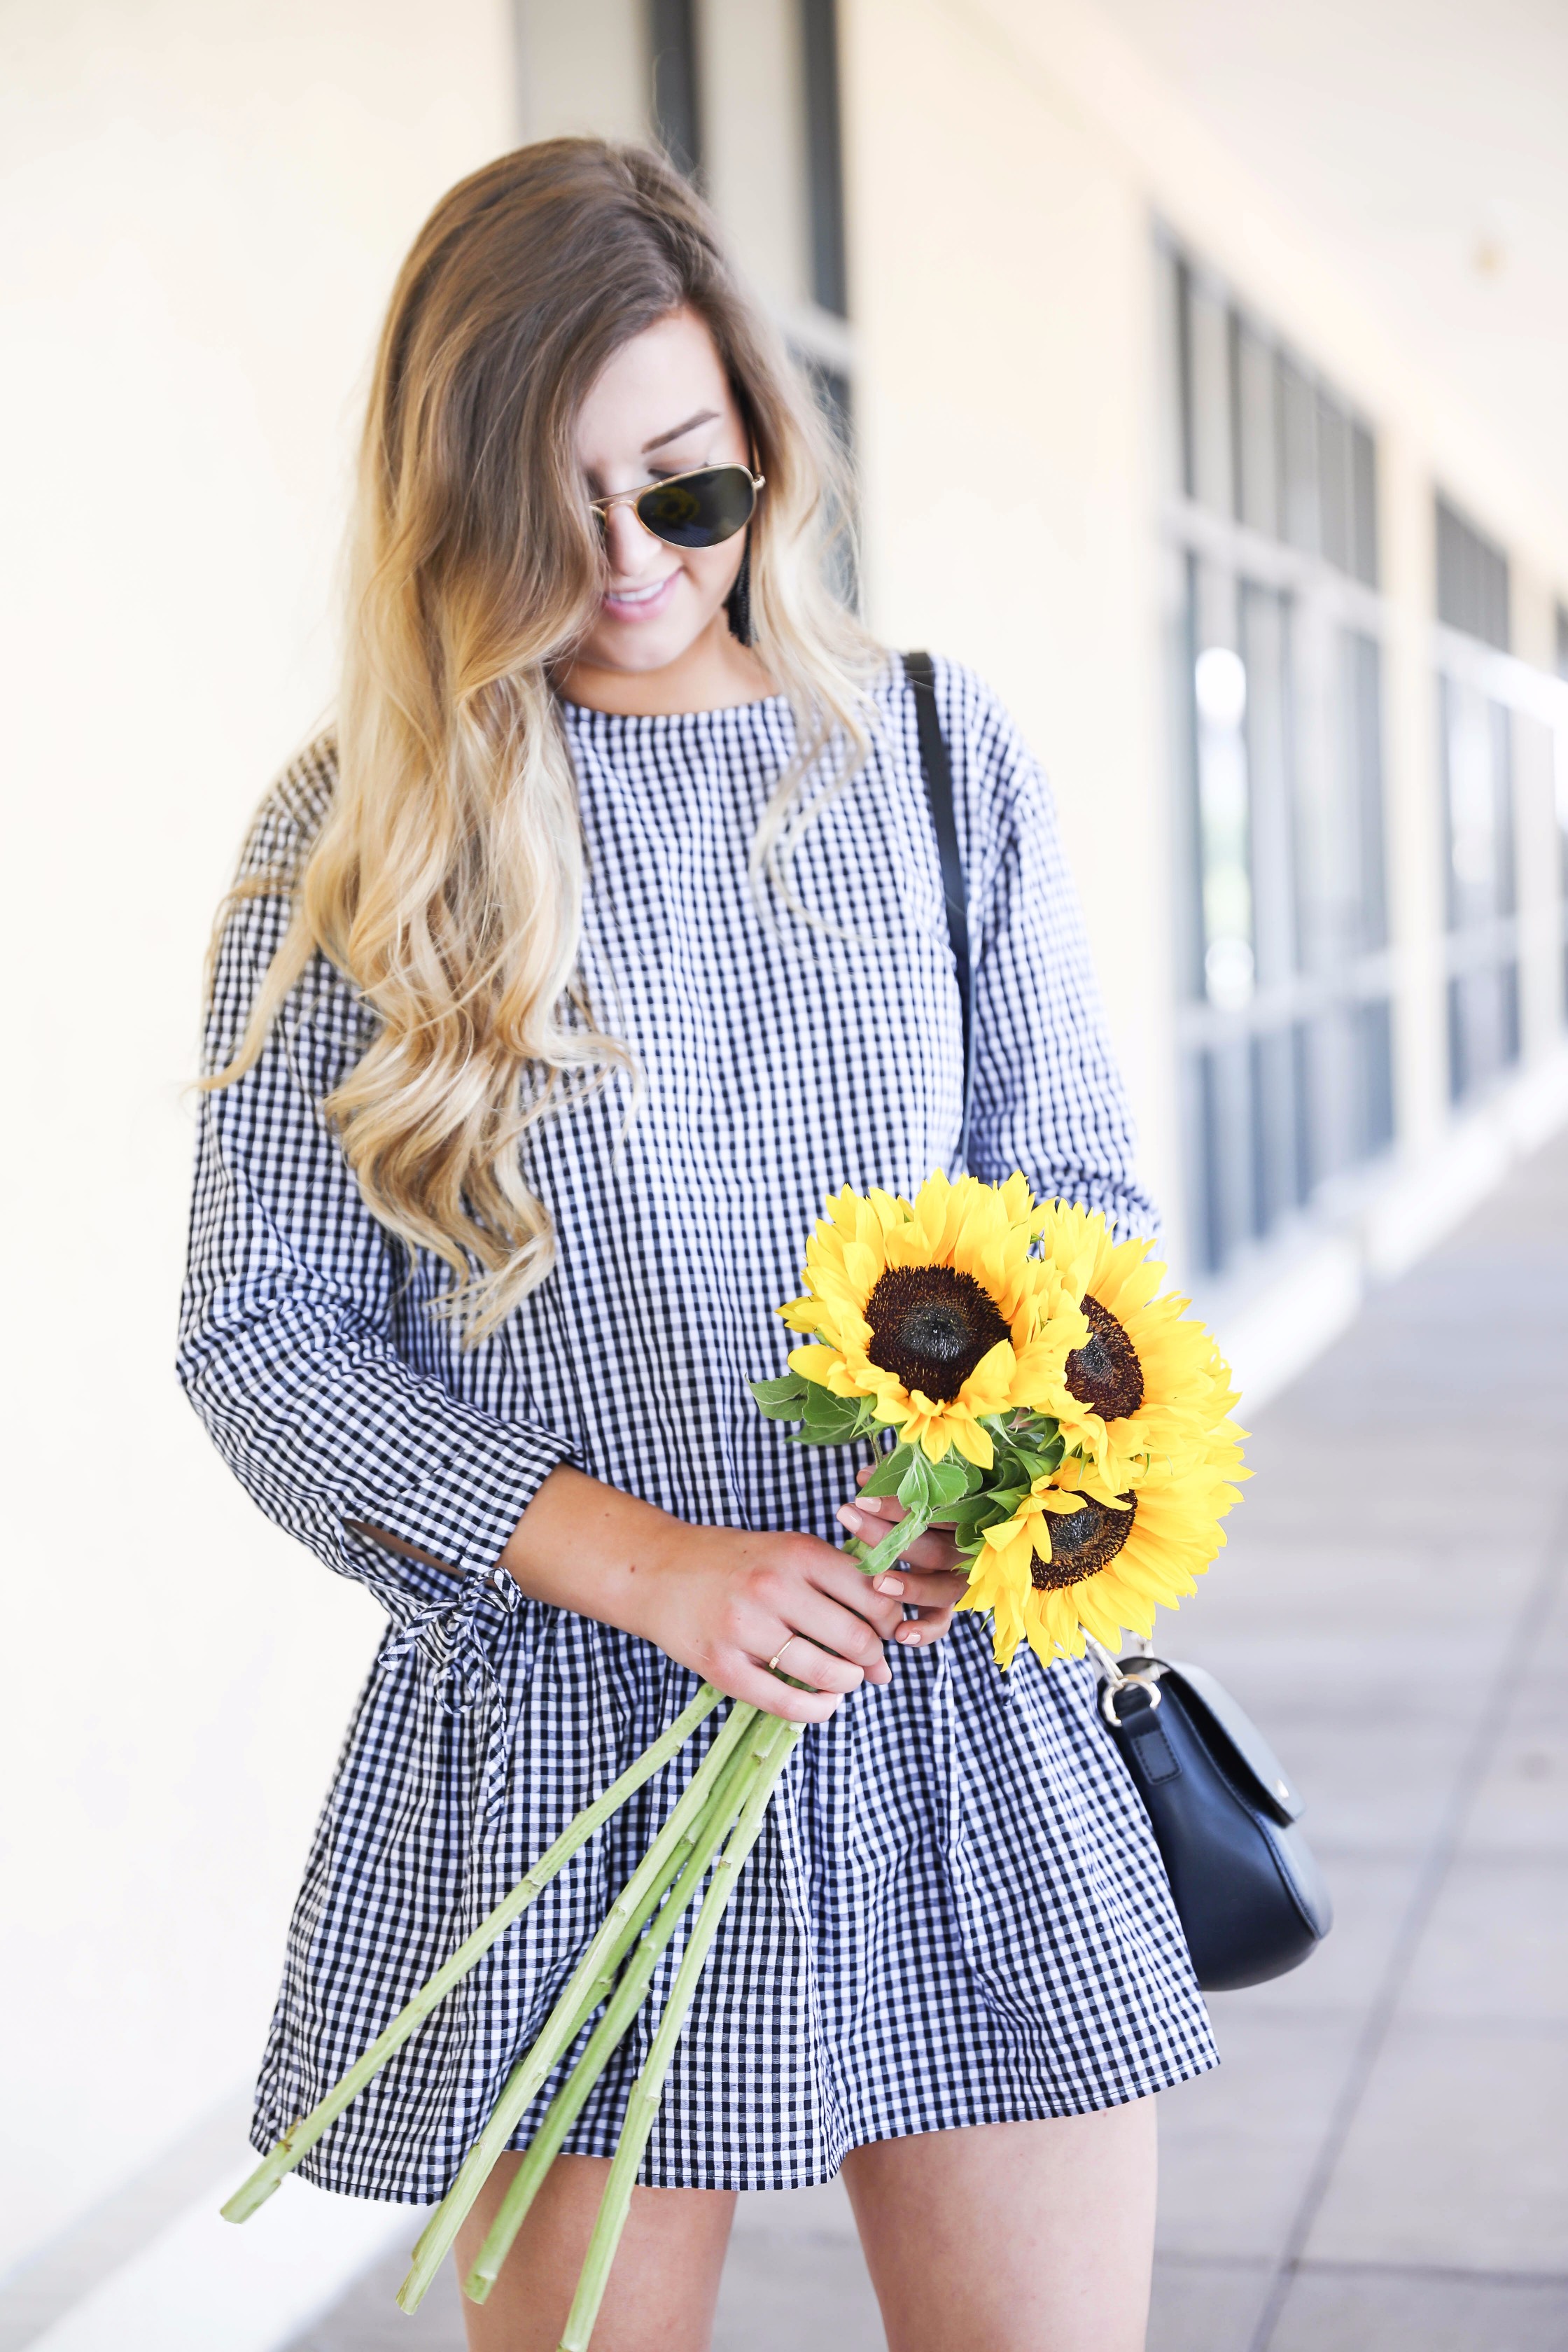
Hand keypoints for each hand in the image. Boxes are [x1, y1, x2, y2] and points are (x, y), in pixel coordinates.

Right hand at [629, 1519, 906, 1722]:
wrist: (658, 1572)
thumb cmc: (734, 1563)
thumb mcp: (786, 1551)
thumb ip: (837, 1583)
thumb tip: (890, 1639)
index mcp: (797, 1553)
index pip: (873, 1596)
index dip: (891, 1622)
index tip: (887, 1633)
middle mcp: (773, 1588)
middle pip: (856, 1639)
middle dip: (873, 1659)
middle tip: (870, 1664)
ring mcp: (745, 1629)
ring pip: (827, 1673)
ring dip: (848, 1683)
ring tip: (844, 1680)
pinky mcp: (723, 1666)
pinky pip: (787, 1703)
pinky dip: (817, 1710)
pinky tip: (823, 1702)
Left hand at [836, 1468, 970, 1650]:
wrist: (938, 1530)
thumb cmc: (920, 1499)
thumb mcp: (912, 1485)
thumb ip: (893, 1479)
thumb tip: (865, 1476)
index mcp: (967, 1514)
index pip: (936, 1510)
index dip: (898, 1506)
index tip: (862, 1500)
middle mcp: (967, 1549)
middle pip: (935, 1548)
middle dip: (889, 1537)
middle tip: (850, 1520)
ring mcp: (960, 1579)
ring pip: (942, 1588)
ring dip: (910, 1588)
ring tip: (877, 1583)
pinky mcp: (948, 1605)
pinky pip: (942, 1622)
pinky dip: (924, 1631)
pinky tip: (900, 1635)